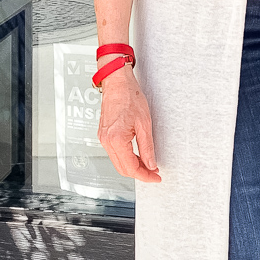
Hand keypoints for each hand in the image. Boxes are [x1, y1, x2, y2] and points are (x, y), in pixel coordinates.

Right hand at [97, 64, 160, 182]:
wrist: (117, 83)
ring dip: (133, 167)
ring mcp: (103, 139)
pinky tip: (137, 156)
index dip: (145, 176)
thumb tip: (151, 164)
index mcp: (116, 140)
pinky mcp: (103, 135)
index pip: (131, 168)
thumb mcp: (144, 124)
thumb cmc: (129, 97)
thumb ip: (147, 148)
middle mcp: (107, 142)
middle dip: (139, 174)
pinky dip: (126, 158)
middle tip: (154, 173)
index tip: (156, 176)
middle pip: (122, 169)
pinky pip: (115, 154)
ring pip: (118, 163)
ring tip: (148, 165)